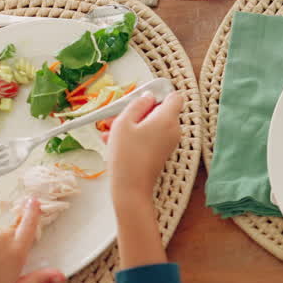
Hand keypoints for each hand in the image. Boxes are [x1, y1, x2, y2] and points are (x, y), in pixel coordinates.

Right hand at [107, 90, 183, 207]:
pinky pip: (149, 137)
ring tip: (108, 131)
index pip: (174, 97)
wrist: (131, 189)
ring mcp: (168, 142)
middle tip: (116, 115)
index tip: (141, 98)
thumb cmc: (126, 155)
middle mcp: (173, 129)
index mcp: (168, 118)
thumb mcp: (124, 123)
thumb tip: (147, 97)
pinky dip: (134, 136)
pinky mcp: (161, 152)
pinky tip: (112, 141)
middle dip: (137, 111)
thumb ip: (137, 105)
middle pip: (159, 110)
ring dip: (131, 124)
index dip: (158, 94)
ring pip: (150, 124)